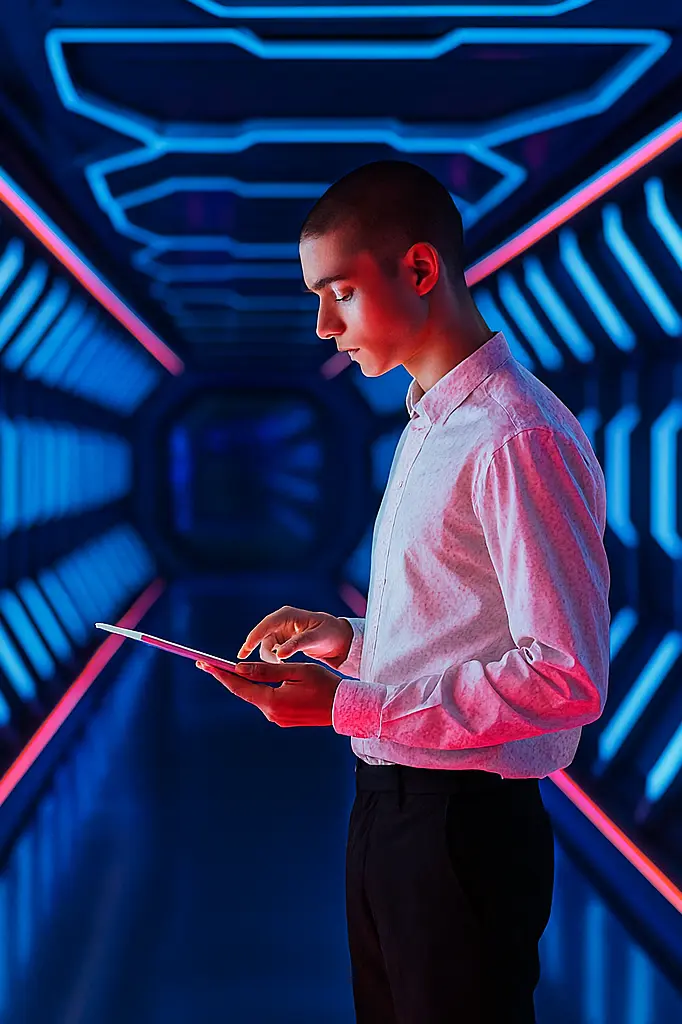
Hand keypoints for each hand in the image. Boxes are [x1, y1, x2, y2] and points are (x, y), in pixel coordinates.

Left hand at [196, 659, 341, 726]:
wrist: (346, 707)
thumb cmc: (324, 684)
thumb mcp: (296, 671)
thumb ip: (267, 670)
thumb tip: (240, 668)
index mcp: (273, 702)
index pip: (239, 686)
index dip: (220, 674)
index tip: (204, 664)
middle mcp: (272, 714)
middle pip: (245, 692)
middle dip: (229, 677)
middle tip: (209, 663)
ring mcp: (278, 719)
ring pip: (257, 696)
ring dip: (248, 682)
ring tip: (233, 668)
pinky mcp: (284, 719)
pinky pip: (267, 701)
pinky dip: (260, 689)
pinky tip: (257, 679)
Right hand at [238, 605, 352, 667]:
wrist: (339, 639)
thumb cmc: (329, 634)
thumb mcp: (315, 639)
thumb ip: (297, 645)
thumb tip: (279, 654)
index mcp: (287, 615)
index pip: (265, 625)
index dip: (253, 638)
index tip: (244, 652)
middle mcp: (281, 621)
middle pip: (262, 636)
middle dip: (258, 650)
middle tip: (258, 668)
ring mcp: (281, 630)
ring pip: (266, 645)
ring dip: (268, 656)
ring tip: (279, 666)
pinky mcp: (283, 640)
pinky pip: (271, 649)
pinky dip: (272, 658)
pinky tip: (277, 667)